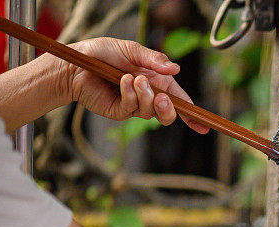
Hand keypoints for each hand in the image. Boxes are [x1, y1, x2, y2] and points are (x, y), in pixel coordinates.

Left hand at [62, 38, 208, 132]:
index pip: (179, 100)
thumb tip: (176, 69)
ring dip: (146, 96)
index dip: (192, 115)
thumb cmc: (102, 53)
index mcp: (157, 81)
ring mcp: (134, 105)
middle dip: (170, 109)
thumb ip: (154, 60)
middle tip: (163, 98)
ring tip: (133, 79)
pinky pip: (132, 108)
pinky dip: (130, 95)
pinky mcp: (119, 111)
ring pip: (152, 113)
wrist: (75, 63)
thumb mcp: (132, 50)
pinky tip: (122, 82)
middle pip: (169, 114)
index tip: (203, 125)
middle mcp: (148, 96)